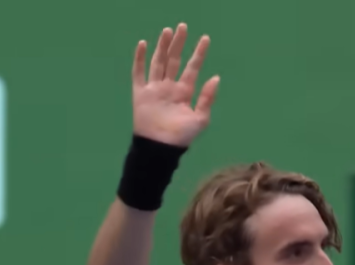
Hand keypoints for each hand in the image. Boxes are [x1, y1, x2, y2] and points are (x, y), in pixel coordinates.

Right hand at [132, 23, 219, 146]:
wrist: (160, 148)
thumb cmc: (181, 136)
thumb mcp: (200, 118)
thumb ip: (207, 98)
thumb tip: (216, 77)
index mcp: (184, 92)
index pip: (192, 68)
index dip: (198, 54)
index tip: (205, 39)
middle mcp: (169, 87)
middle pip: (174, 60)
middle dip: (179, 44)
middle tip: (183, 27)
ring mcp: (154, 88)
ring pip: (158, 62)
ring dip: (162, 47)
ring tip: (167, 31)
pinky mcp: (140, 93)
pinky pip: (138, 73)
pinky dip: (140, 59)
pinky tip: (143, 44)